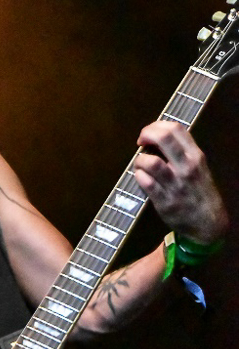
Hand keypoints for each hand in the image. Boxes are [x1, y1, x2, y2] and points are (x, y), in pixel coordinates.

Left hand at [134, 122, 228, 243]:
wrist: (209, 223)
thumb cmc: (199, 191)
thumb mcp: (198, 167)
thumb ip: (181, 152)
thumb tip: (156, 138)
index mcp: (196, 156)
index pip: (175, 129)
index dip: (156, 126)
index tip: (148, 134)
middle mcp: (187, 168)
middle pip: (163, 138)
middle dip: (146, 135)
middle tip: (140, 142)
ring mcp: (176, 185)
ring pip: (151, 162)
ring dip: (140, 159)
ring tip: (141, 164)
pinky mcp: (165, 201)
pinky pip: (146, 183)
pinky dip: (139, 176)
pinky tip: (141, 177)